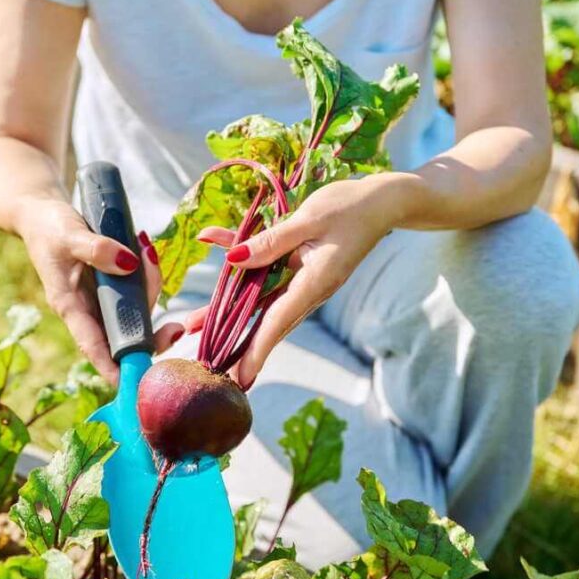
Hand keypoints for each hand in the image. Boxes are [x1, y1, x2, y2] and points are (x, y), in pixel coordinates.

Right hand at [15, 197, 183, 383]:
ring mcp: (103, 301)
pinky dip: (149, 277)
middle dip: (152, 335)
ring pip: (137, 313)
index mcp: (70, 307)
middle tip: (176, 329)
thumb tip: (129, 264)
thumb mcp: (69, 235)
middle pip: (124, 336)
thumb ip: (97, 249)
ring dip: (151, 290)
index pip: (94, 347)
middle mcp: (89, 311)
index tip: (137, 387)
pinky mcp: (113, 288)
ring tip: (148, 253)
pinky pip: (139, 292)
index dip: (114, 370)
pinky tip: (148, 254)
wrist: (43, 215)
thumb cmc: (49, 228)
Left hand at [187, 175, 394, 387]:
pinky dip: (243, 271)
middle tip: (205, 359)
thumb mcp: (309, 219)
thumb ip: (271, 241)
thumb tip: (234, 260)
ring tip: (196, 323)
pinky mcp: (302, 269)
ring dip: (229, 312)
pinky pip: (268, 276)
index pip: (278, 322)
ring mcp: (305, 281)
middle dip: (235, 341)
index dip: (256, 350)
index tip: (240, 376)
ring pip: (262, 302)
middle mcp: (309, 289)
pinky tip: (220, 253)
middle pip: (265, 320)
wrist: (383, 202)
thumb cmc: (350, 206)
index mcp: (315, 283)